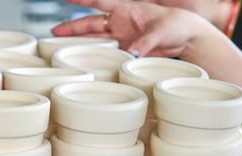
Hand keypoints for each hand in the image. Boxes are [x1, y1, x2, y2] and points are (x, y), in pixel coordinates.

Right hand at [52, 0, 208, 58]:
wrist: (188, 37)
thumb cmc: (178, 25)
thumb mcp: (162, 31)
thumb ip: (145, 42)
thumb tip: (132, 54)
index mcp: (127, 9)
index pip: (98, 2)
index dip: (81, 0)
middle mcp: (120, 22)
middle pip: (89, 24)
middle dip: (71, 28)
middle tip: (53, 33)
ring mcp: (121, 37)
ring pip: (93, 39)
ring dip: (77, 43)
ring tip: (58, 48)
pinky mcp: (125, 51)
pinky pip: (104, 53)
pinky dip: (93, 57)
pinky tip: (81, 62)